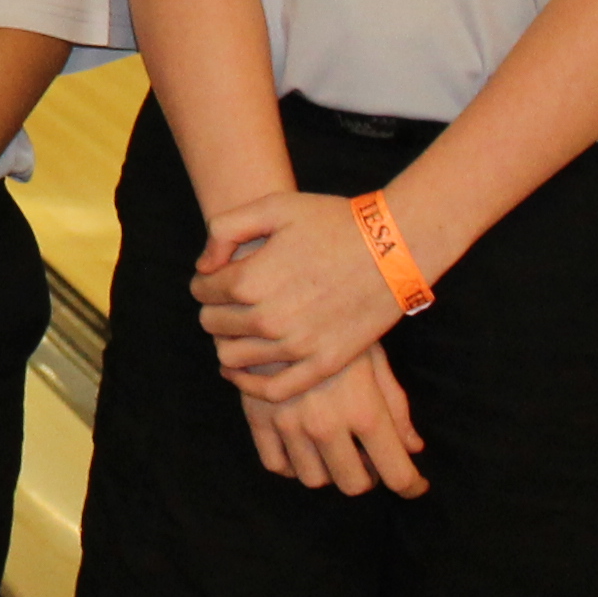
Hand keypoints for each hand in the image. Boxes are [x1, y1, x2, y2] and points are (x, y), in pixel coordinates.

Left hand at [193, 187, 405, 394]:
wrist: (395, 247)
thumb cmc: (333, 222)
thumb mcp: (273, 206)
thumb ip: (224, 230)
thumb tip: (204, 267)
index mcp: (249, 280)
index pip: (202, 292)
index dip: (205, 282)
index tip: (218, 277)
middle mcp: (268, 319)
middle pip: (213, 325)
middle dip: (215, 310)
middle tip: (231, 301)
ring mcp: (297, 346)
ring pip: (233, 358)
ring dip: (229, 342)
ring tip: (242, 328)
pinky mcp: (323, 364)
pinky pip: (272, 390)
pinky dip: (249, 384)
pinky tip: (243, 371)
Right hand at [235, 341, 423, 496]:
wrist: (278, 295)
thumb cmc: (337, 323)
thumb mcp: (375, 359)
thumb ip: (395, 407)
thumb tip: (412, 446)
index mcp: (364, 411)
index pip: (396, 473)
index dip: (410, 486)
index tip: (414, 485)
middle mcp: (326, 424)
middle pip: (352, 484)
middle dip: (367, 476)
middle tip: (370, 459)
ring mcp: (288, 424)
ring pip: (313, 478)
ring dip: (329, 470)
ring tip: (335, 449)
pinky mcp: (257, 417)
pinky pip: (275, 463)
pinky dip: (291, 463)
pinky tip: (303, 445)